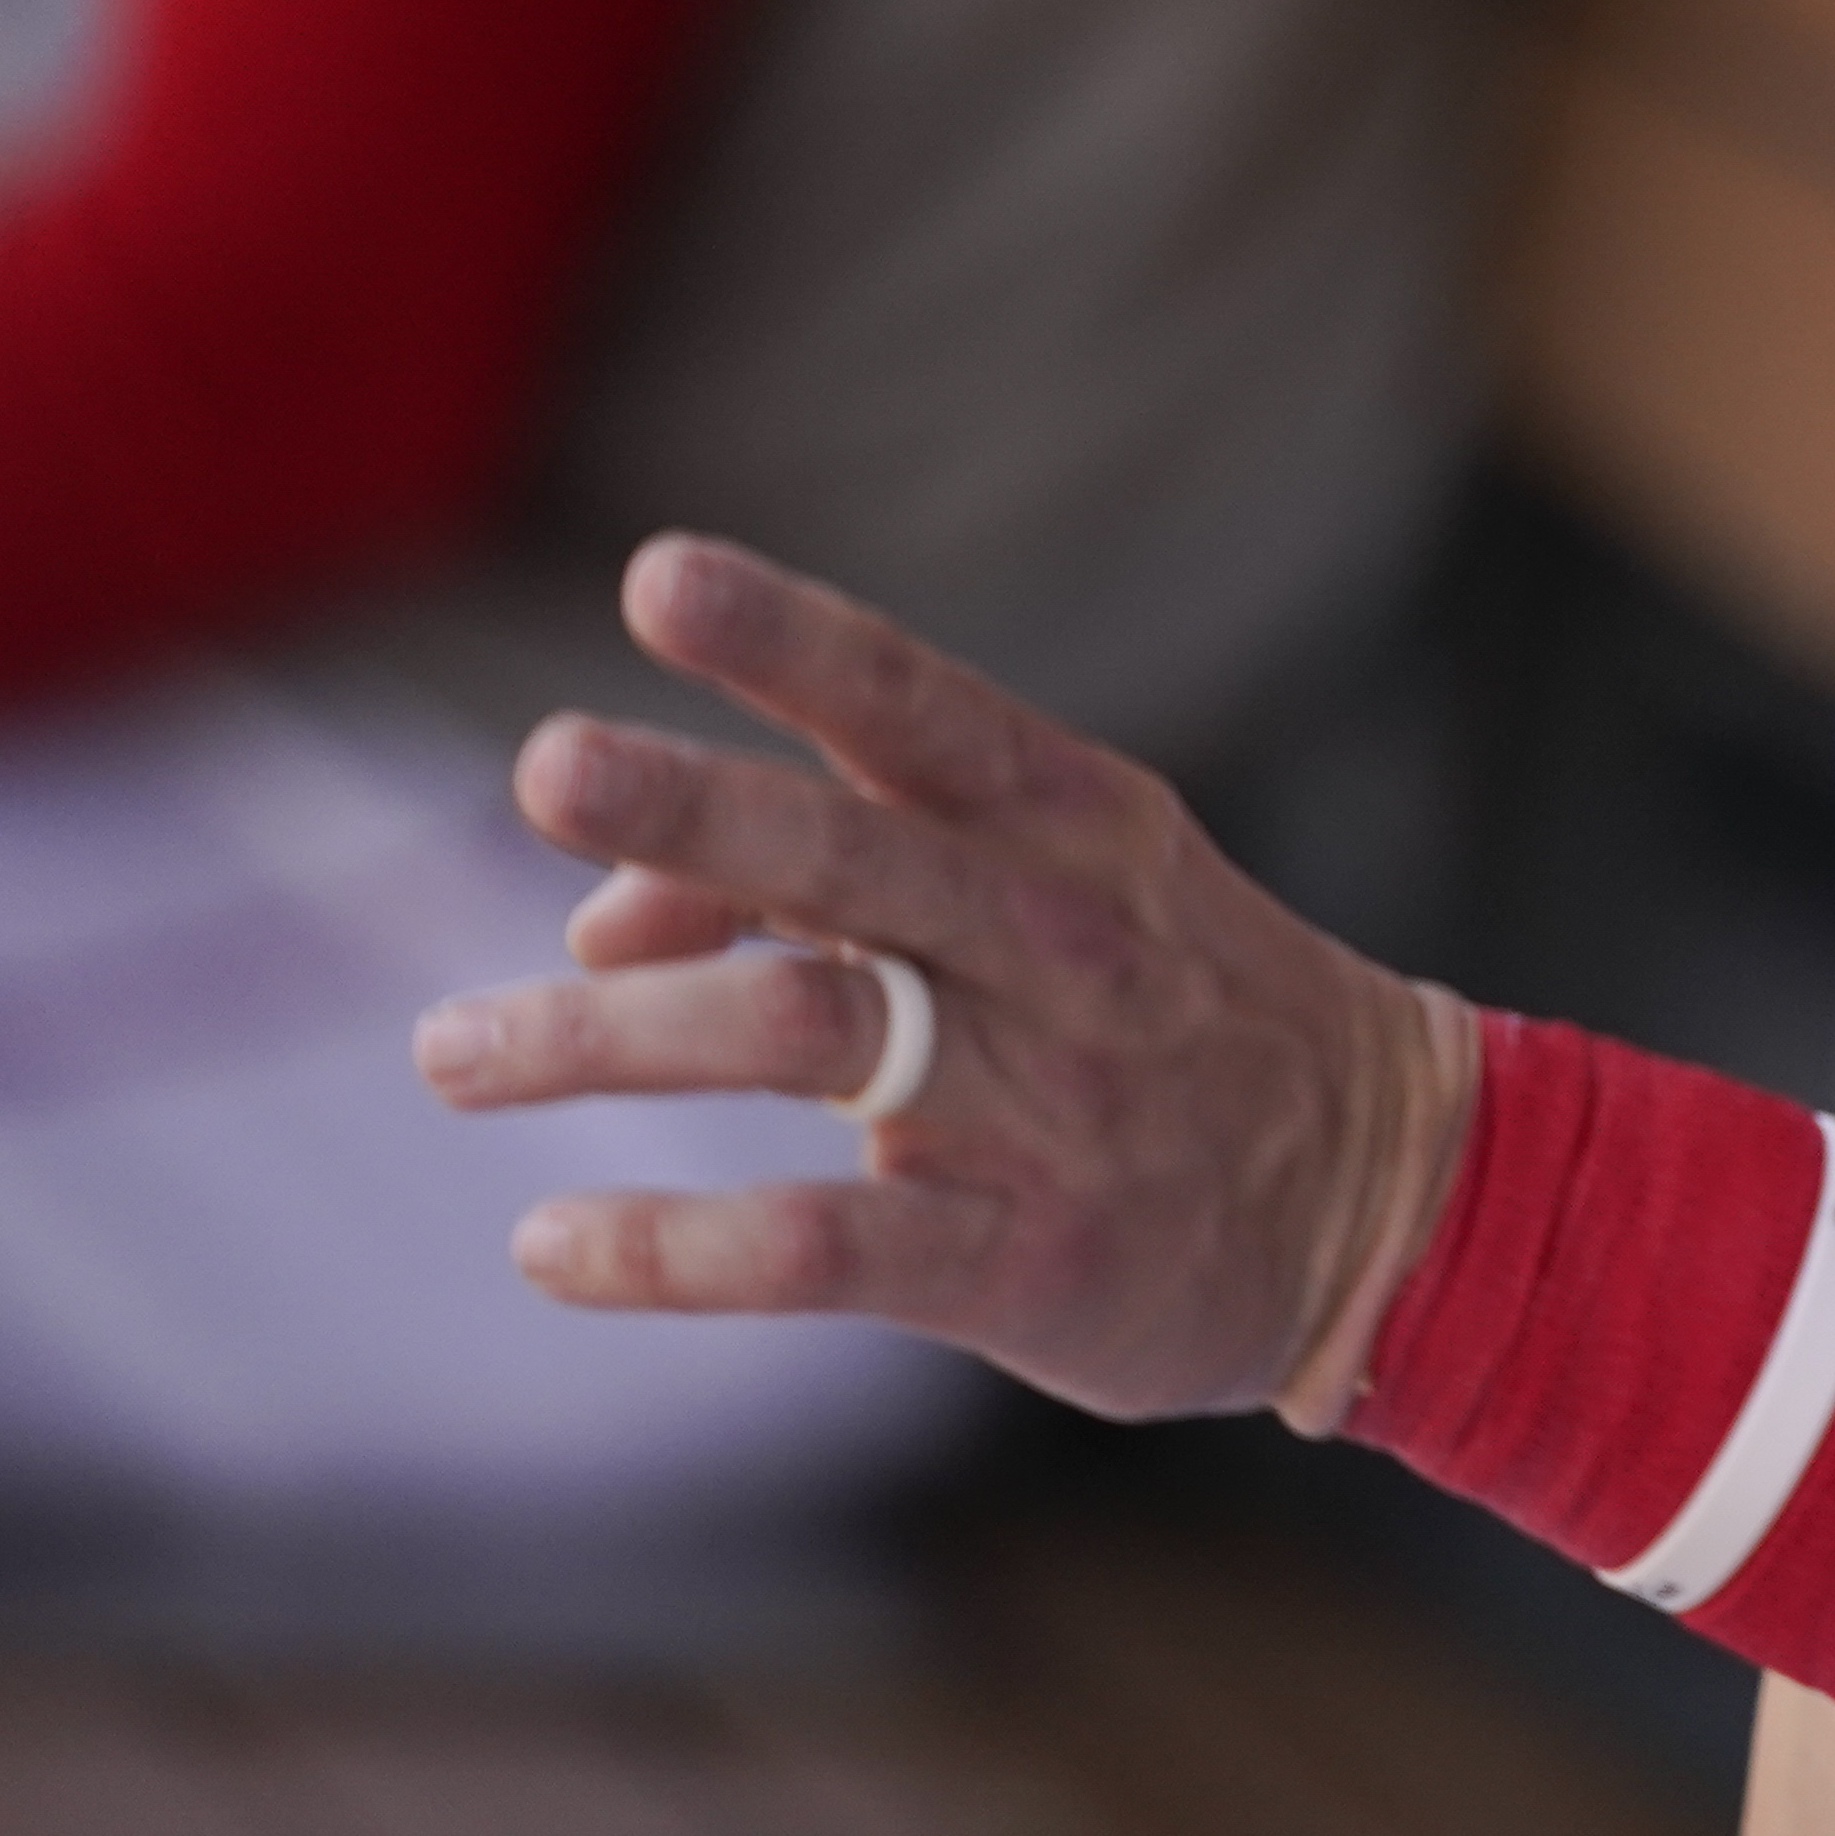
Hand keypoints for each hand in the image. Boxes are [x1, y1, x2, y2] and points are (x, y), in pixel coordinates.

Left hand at [411, 533, 1473, 1425]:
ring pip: (810, 1037)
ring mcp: (1048, 1102)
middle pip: (853, 856)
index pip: (921, 708)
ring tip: (449, 1053)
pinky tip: (553, 1244)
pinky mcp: (1028, 1258)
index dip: (791, 639)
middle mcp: (1056, 943)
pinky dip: (678, 1247)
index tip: (657, 577)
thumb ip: (824, 878)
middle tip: (542, 766)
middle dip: (694, 806)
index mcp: (1071, 827)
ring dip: (610, 1036)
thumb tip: (597, 923)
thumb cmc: (1166, 1013)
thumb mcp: (1052, 894)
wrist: (1385, 1194)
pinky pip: (832, 1250)